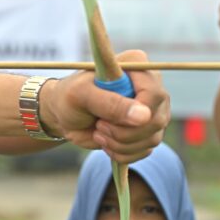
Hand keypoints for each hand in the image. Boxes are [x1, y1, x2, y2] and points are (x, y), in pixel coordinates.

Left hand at [40, 49, 169, 163]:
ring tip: (98, 132)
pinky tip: (105, 142)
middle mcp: (150, 87)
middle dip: (123, 132)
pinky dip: (122, 153)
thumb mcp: (81, 95)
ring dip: (120, 144)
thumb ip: (110, 103)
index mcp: (136, 66)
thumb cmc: (68, 97)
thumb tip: (144, 116)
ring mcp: (152, 111)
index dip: (136, 113)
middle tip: (99, 126)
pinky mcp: (147, 131)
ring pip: (152, 138)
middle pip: (156, 120)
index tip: (105, 118)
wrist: (63, 115)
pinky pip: (145, 150)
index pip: (154, 94)